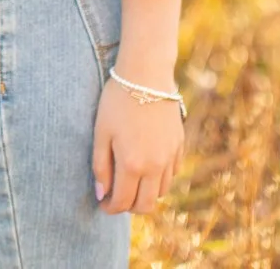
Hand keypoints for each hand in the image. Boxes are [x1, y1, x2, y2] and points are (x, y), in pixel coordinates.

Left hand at [92, 77, 183, 214]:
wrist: (146, 73)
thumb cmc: (118, 99)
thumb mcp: (101, 131)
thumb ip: (100, 166)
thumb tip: (101, 194)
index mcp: (132, 164)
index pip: (122, 202)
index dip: (110, 207)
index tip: (102, 202)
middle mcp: (155, 166)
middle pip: (146, 205)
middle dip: (129, 206)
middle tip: (117, 195)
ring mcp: (170, 156)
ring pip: (161, 191)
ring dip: (146, 193)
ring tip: (132, 180)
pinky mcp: (179, 144)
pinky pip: (173, 173)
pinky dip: (161, 177)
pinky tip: (148, 164)